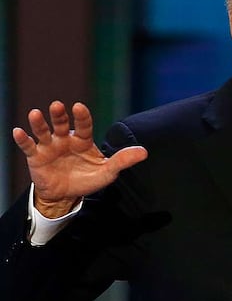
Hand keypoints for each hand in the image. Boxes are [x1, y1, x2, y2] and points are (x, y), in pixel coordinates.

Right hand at [12, 101, 147, 217]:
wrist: (66, 194)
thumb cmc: (88, 179)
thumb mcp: (107, 172)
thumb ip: (123, 160)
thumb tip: (144, 152)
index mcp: (83, 140)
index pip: (84, 125)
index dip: (82, 116)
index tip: (78, 107)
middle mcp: (66, 139)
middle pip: (62, 123)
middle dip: (59, 115)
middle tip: (57, 106)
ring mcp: (50, 146)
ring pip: (44, 131)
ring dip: (39, 123)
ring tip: (35, 114)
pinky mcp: (36, 157)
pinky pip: (28, 146)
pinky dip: (23, 139)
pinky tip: (18, 132)